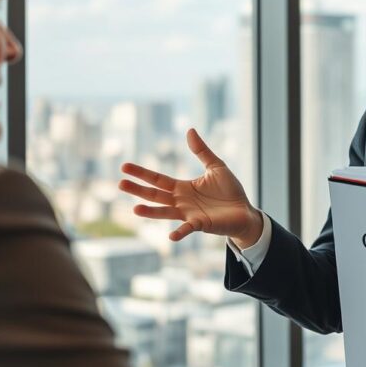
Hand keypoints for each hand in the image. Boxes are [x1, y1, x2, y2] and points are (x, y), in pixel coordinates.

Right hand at [118, 128, 263, 247]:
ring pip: (165, 213)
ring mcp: (189, 214)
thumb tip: (189, 130)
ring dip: (150, 212)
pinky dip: (180, 232)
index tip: (124, 167)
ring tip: (135, 209)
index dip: (142, 173)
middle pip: (155, 195)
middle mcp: (181, 202)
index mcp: (182, 188)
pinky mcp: (201, 224)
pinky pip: (188, 228)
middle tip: (120, 184)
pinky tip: (171, 236)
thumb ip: (202, 151)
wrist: (245, 211)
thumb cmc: (230, 191)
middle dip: (138, 190)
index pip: (158, 179)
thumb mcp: (216, 166)